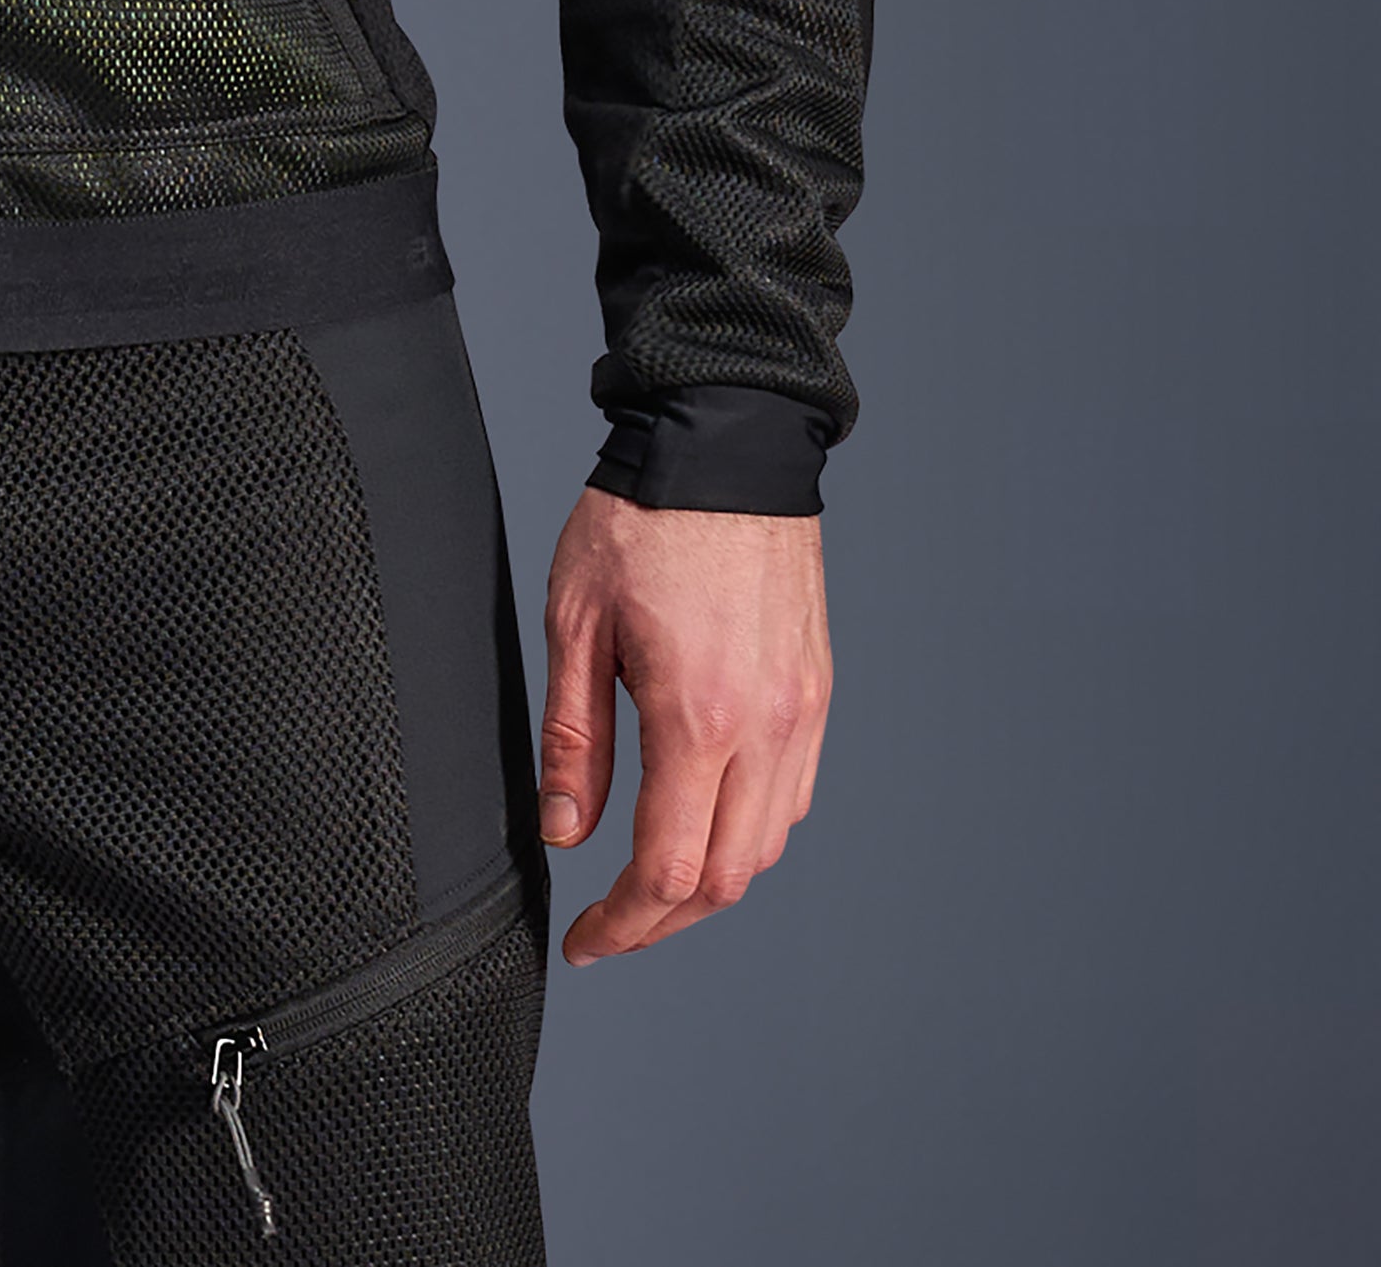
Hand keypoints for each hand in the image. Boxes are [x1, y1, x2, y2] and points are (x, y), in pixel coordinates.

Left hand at [536, 487, 830, 962]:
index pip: (668, 871)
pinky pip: (793, 796)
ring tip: (650, 879)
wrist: (725, 441)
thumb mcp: (575, 621)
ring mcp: (802, 712)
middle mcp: (766, 728)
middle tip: (610, 924)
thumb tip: (566, 834)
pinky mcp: (817, 690)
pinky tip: (703, 816)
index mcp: (698, 716)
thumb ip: (574, 739)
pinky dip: (750, 831)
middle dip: (665, 919)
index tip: (585, 941)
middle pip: (727, 879)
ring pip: (768, 846)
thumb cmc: (640, 520)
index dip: (623, 926)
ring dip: (710, 881)